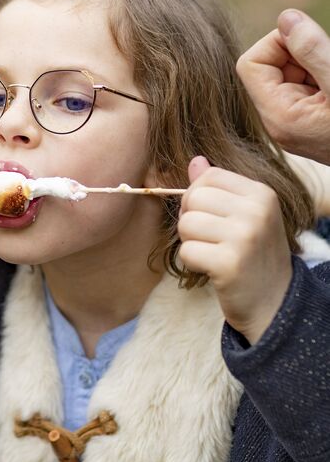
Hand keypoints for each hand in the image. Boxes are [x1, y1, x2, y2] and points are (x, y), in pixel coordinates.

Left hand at [178, 156, 291, 343]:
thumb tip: (195, 161)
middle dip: (191, 220)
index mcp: (261, 193)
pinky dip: (192, 262)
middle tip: (209, 239)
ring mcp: (245, 236)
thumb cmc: (252, 253)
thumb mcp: (244, 215)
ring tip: (212, 252)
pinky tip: (212, 269)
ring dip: (190, 242)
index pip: (208, 177)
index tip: (210, 216)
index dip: (197, 196)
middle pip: (193, 198)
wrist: (274, 300)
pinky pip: (186, 251)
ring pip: (186, 224)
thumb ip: (219, 188)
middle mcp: (256, 211)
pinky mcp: (229, 263)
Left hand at [237, 9, 329, 164]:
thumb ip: (313, 51)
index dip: (277, 43)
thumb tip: (286, 18)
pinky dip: (325, 74)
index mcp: (279, 116)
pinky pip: (308, 86)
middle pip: (270, 67)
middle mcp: (280, 122)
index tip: (312, 41)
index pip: (250, 64)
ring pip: (292, 74)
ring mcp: (296, 123)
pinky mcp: (312, 121)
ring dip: (317, 62)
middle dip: (302, 52)